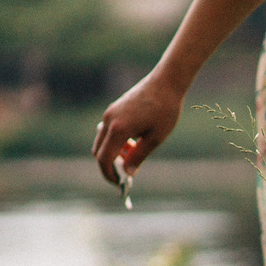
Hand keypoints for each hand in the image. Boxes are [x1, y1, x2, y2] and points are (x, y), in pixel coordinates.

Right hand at [92, 70, 186, 187]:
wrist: (166, 82)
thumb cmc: (165, 109)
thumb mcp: (156, 137)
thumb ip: (139, 156)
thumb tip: (127, 173)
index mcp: (118, 129)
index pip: (104, 159)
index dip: (109, 174)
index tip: (119, 183)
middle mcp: (109, 121)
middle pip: (98, 151)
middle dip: (109, 165)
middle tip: (127, 172)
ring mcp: (109, 113)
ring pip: (102, 141)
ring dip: (113, 152)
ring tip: (135, 152)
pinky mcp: (113, 109)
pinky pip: (107, 131)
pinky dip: (115, 140)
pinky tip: (134, 140)